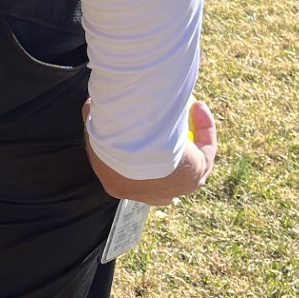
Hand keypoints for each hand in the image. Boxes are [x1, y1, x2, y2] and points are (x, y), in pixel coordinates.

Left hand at [85, 98, 217, 204]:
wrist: (133, 146)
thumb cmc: (111, 135)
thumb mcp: (96, 122)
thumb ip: (95, 116)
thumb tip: (94, 103)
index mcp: (117, 184)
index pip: (125, 176)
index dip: (132, 158)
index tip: (137, 133)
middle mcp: (147, 193)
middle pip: (160, 180)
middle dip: (166, 159)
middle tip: (169, 128)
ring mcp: (174, 189)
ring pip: (186, 166)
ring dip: (188, 140)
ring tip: (187, 111)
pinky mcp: (196, 179)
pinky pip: (204, 152)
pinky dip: (204, 129)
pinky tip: (198, 107)